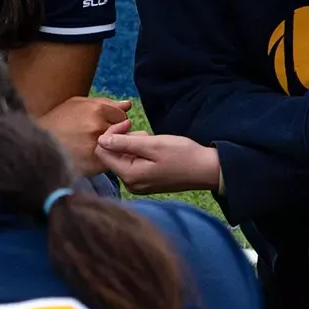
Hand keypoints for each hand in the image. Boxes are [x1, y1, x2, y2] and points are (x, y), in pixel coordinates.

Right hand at [35, 96, 133, 176]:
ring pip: (117, 147)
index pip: (122, 116)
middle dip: (113, 133)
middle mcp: (98, 126)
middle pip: (121, 131)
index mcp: (96, 109)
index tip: (100, 125)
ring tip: (91, 146)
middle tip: (95, 136)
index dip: (113, 121)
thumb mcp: (78, 105)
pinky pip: (110, 162)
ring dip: (110, 147)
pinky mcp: (93, 163)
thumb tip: (128, 105)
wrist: (36, 144)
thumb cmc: (58, 122)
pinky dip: (104, 161)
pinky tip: (90, 157)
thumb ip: (104, 103)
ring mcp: (96, 145)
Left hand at [94, 123, 219, 194]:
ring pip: (123, 158)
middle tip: (144, 132)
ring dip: (133, 145)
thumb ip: (124, 143)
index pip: (102, 152)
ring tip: (152, 140)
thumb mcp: (152, 144)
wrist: (207, 170)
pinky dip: (140, 153)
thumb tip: (100, 140)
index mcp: (129, 176)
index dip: (110, 134)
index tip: (128, 123)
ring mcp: (138, 185)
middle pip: (112, 155)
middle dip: (124, 140)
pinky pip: (134, 163)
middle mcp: (130, 184)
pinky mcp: (146, 182)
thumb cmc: (183, 155)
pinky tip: (154, 149)